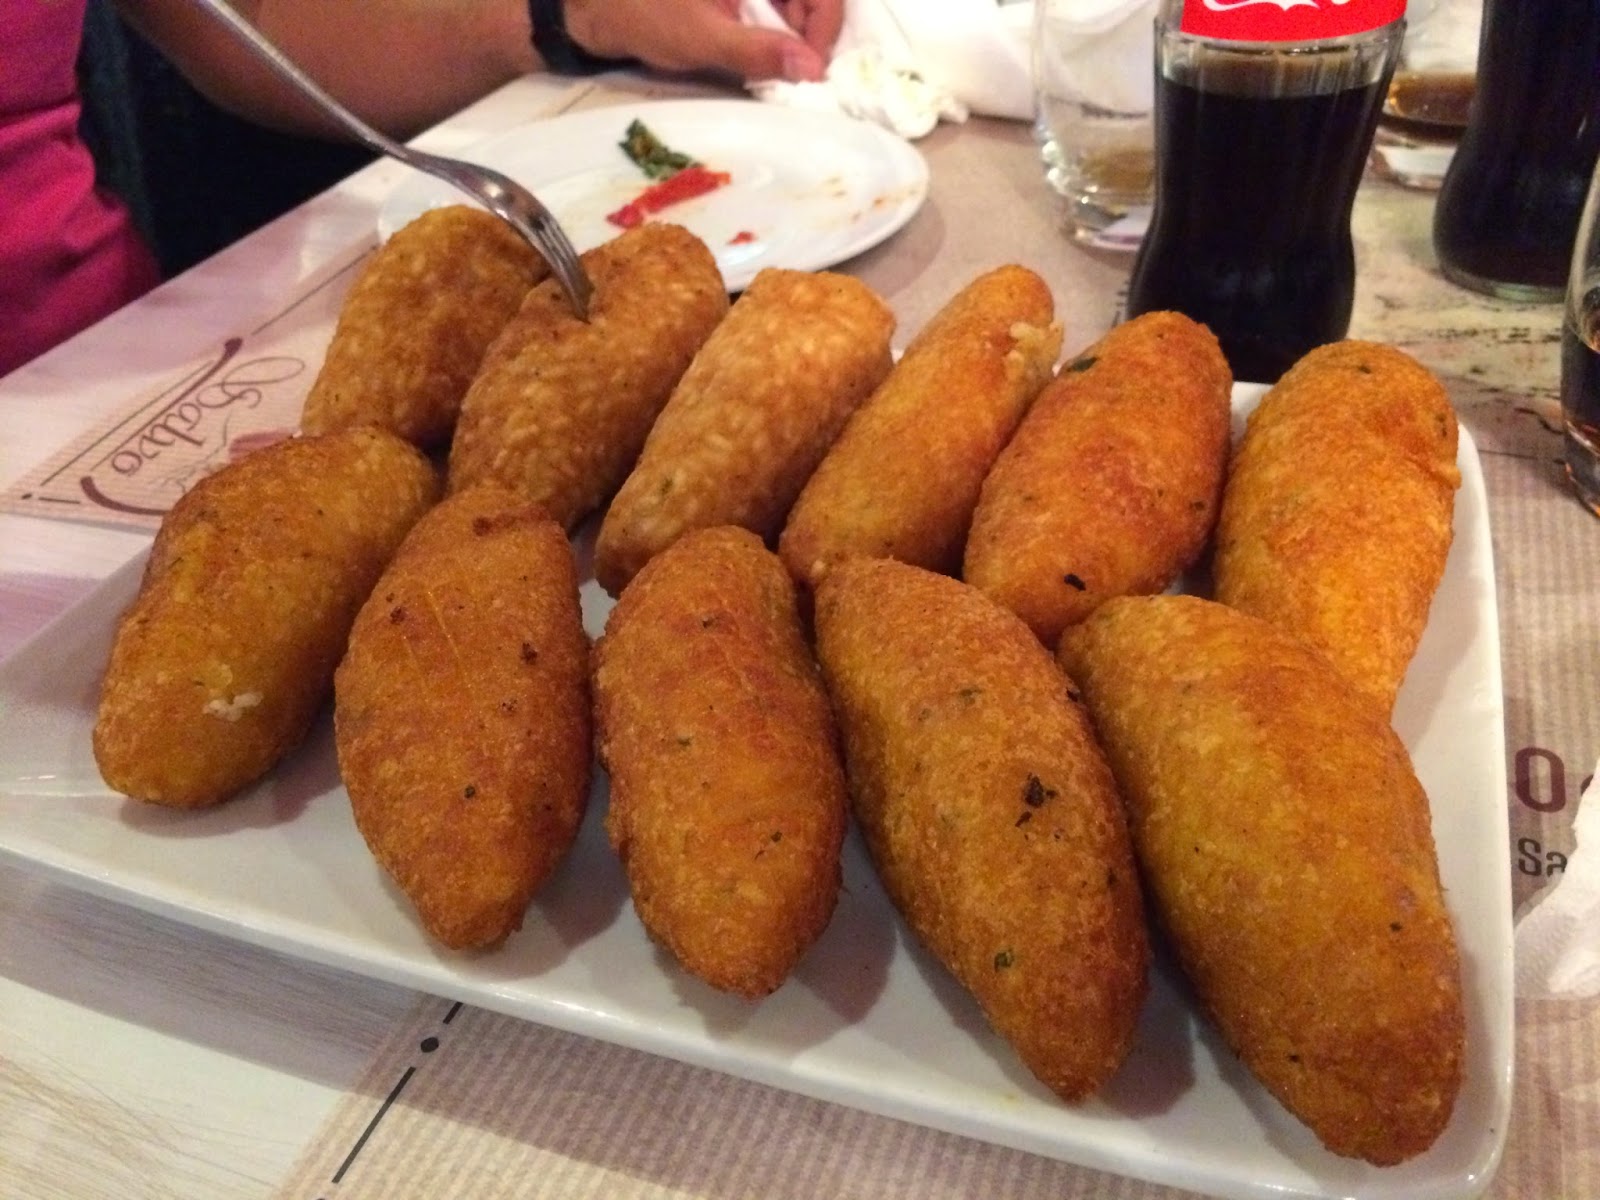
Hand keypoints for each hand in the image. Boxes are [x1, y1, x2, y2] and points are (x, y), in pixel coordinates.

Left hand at [564, 0, 844, 82]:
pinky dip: (777, 30)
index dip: (825, 24)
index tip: (815, 68)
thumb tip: (811, 69)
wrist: (593, 7)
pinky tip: (767, 55)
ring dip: (796, 34)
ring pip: (794, 0)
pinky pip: (773, 4)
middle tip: (800, 75)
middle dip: (812, 31)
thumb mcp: (700, 38)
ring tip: (782, 68)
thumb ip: (757, 51)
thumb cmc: (640, 13)